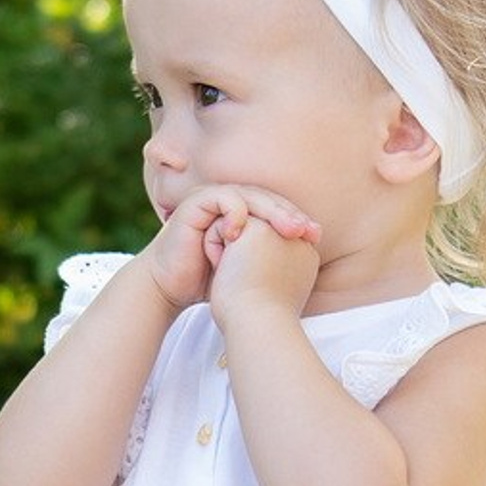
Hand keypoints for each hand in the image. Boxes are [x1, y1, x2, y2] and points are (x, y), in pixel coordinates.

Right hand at [140, 184, 317, 312]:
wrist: (170, 288)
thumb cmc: (208, 281)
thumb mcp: (248, 269)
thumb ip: (272, 258)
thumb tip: (311, 257)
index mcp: (245, 213)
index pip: (276, 210)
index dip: (296, 221)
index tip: (316, 239)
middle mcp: (230, 202)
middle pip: (267, 200)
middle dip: (289, 215)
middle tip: (307, 231)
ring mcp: (212, 199)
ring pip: (249, 197)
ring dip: (271, 212)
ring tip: (287, 230)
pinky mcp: (195, 203)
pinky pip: (222, 199)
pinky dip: (235, 213)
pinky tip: (243, 234)